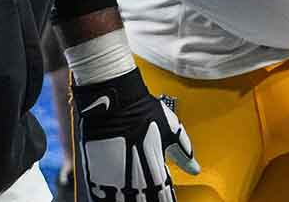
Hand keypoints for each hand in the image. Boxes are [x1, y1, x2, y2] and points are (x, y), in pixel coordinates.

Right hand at [73, 69, 198, 201]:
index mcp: (155, 170)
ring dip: (125, 201)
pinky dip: (103, 198)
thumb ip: (184, 152)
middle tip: (144, 197)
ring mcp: (112, 177)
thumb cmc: (142, 109)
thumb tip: (195, 168)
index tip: (166, 198)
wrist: (112, 97)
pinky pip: (98, 194)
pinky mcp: (93, 170)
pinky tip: (107, 198)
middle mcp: (134, 178)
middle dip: (145, 201)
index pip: (163, 198)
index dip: (165, 200)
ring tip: (126, 198)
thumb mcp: (171, 128)